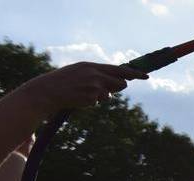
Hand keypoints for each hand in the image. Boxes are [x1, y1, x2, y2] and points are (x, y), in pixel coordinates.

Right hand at [17, 62, 147, 113]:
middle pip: (120, 83)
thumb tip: (120, 83)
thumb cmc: (64, 82)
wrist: (47, 92)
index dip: (134, 73)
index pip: (118, 69)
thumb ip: (99, 75)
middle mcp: (95, 74)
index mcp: (91, 66)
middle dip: (117, 88)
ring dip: (102, 96)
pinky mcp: (91, 98)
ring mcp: (94, 86)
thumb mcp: (80, 72)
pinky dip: (91, 103)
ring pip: (109, 95)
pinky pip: (98, 102)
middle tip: (103, 89)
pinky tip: (78, 99)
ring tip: (84, 93)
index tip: (146, 76)